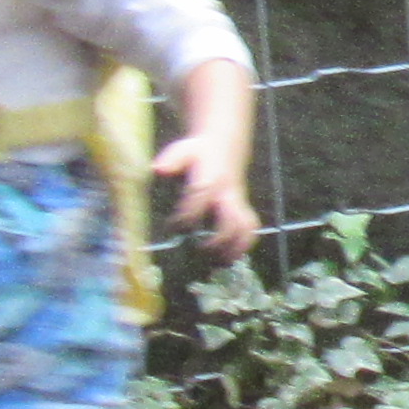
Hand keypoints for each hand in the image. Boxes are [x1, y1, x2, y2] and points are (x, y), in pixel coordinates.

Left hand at [155, 128, 258, 263]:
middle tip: (203, 252)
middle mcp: (227, 193)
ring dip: (236, 247)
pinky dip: (244, 244)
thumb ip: (172, 159)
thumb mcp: (184, 149)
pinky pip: (250, 227)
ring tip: (222, 263)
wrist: (224, 145)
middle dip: (219, 239)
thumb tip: (159, 169)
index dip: (188, 214)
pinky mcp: (242, 208)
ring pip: (245, 227)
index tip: (175, 227)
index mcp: (211, 179)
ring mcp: (238, 202)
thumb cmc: (199, 151)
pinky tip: (231, 258)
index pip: (202, 199)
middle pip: (230, 220)